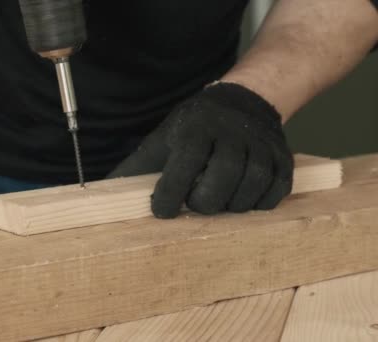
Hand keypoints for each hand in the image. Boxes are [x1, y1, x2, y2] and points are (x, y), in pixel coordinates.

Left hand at [109, 82, 293, 218]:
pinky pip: (274, 193)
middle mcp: (232, 134)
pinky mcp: (282, 159)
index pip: (185, 163)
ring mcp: (261, 146)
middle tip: (195, 204)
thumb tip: (100, 194)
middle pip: (222, 179)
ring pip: (249, 188)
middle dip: (203, 202)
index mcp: (197, 128)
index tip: (162, 211)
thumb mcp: (163, 139)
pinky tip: (241, 199)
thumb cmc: (195, 128)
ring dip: (230, 206)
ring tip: (218, 202)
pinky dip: (257, 204)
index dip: (170, 193)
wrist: (243, 102)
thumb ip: (137, 168)